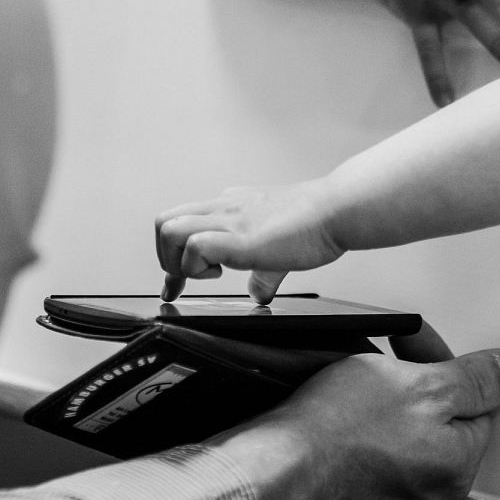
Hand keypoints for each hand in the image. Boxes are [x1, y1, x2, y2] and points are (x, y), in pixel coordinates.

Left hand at [156, 182, 341, 302]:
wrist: (336, 210)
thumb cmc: (316, 223)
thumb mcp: (278, 250)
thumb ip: (264, 272)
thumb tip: (259, 293)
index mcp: (231, 207)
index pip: (182, 222)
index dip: (171, 258)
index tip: (173, 287)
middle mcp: (223, 208)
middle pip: (163, 222)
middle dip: (166, 258)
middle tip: (188, 282)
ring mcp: (228, 220)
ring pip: (168, 229)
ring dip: (178, 260)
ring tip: (208, 274)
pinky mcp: (237, 236)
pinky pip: (194, 245)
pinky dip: (197, 266)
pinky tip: (222, 273)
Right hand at [206, 340, 499, 499]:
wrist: (269, 473)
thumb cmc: (336, 433)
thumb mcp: (420, 384)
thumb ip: (475, 379)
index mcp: (458, 464)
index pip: (474, 401)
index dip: (444, 360)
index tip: (415, 345)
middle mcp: (430, 492)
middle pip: (437, 419)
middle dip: (413, 381)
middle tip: (380, 360)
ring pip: (400, 435)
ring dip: (383, 403)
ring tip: (351, 383)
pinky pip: (366, 455)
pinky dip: (355, 430)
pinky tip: (333, 415)